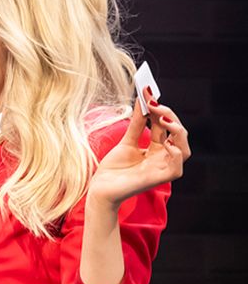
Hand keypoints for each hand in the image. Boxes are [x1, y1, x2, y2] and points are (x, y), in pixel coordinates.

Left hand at [88, 89, 189, 209]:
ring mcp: (162, 168)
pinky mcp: (159, 179)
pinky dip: (175, 154)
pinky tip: (167, 144)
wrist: (100, 188)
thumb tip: (143, 101)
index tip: (149, 94)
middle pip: (178, 134)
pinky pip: (177, 168)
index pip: (166, 126)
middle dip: (169, 116)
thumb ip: (137, 124)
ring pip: (184, 149)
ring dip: (177, 132)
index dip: (161, 110)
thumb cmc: (113, 168)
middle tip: (154, 104)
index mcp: (156, 148)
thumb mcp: (126, 141)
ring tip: (163, 119)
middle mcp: (162, 157)